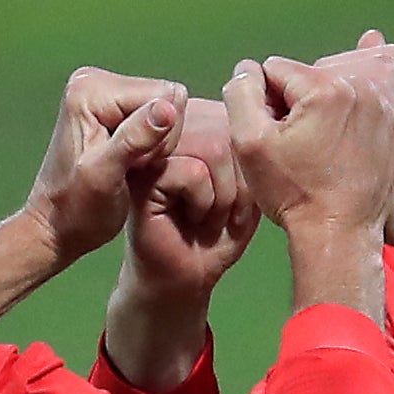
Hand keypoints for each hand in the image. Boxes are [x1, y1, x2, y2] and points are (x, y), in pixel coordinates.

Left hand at [21, 66, 190, 265]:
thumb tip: (169, 108)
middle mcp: (96, 80)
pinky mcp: (113, 106)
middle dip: (159, 139)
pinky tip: (129, 164)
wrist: (56, 224)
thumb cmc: (77, 210)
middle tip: (131, 168)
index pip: (163, 96)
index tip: (134, 165)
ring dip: (156, 145)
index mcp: (91, 89)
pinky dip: (152, 145)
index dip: (161, 137)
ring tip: (128, 168)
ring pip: (167, 109)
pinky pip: (159, 118)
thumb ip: (135, 139)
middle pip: (167, 98)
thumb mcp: (105, 177)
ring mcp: (105, 91)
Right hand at [102, 97, 252, 391]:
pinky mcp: (143, 176)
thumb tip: (240, 126)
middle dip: (240, 182)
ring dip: (224, 194)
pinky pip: (194, 171)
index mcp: (199, 122)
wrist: (187, 275)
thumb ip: (250, 152)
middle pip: (228, 129)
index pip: (240, 117)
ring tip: (209, 216)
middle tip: (225, 213)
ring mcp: (155, 150)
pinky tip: (192, 218)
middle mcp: (174, 130)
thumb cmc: (218, 233)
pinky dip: (204, 202)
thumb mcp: (251, 189)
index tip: (241, 198)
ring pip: (214, 147)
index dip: (250, 164)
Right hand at [226, 55, 393, 236]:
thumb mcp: (250, 143)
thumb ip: (241, 94)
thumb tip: (249, 70)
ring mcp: (381, 107)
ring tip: (316, 155)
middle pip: (307, 78)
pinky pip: (355, 111)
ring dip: (318, 114)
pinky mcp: (391, 127)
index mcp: (327, 87)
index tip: (274, 137)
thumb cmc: (295, 195)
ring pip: (331, 93)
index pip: (275, 69)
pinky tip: (335, 157)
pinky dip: (342, 126)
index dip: (264, 102)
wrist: (342, 236)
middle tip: (295, 150)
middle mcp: (361, 88)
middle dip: (293, 106)